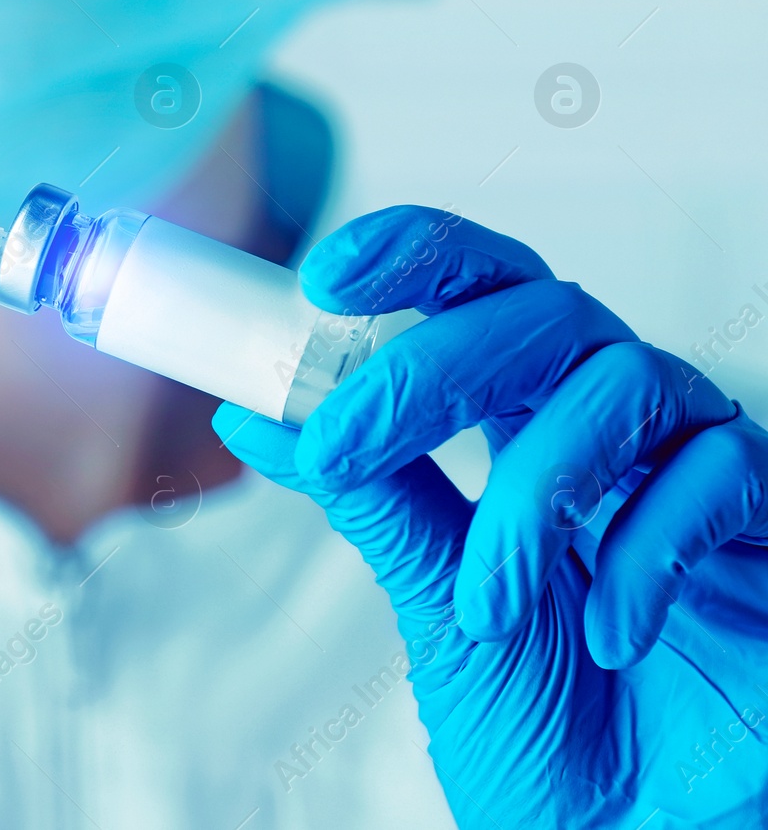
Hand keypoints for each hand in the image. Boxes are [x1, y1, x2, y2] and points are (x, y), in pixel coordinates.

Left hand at [214, 205, 767, 827]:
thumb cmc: (541, 719)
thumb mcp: (434, 595)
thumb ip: (368, 495)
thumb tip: (257, 414)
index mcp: (521, 420)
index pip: (474, 292)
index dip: (410, 255)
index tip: (321, 275)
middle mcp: (608, 422)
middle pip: (539, 310)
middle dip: (432, 366)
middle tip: (344, 443)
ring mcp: (690, 464)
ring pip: (620, 382)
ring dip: (530, 495)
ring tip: (485, 606)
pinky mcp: (767, 521)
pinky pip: (718, 475)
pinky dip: (647, 551)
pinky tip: (605, 635)